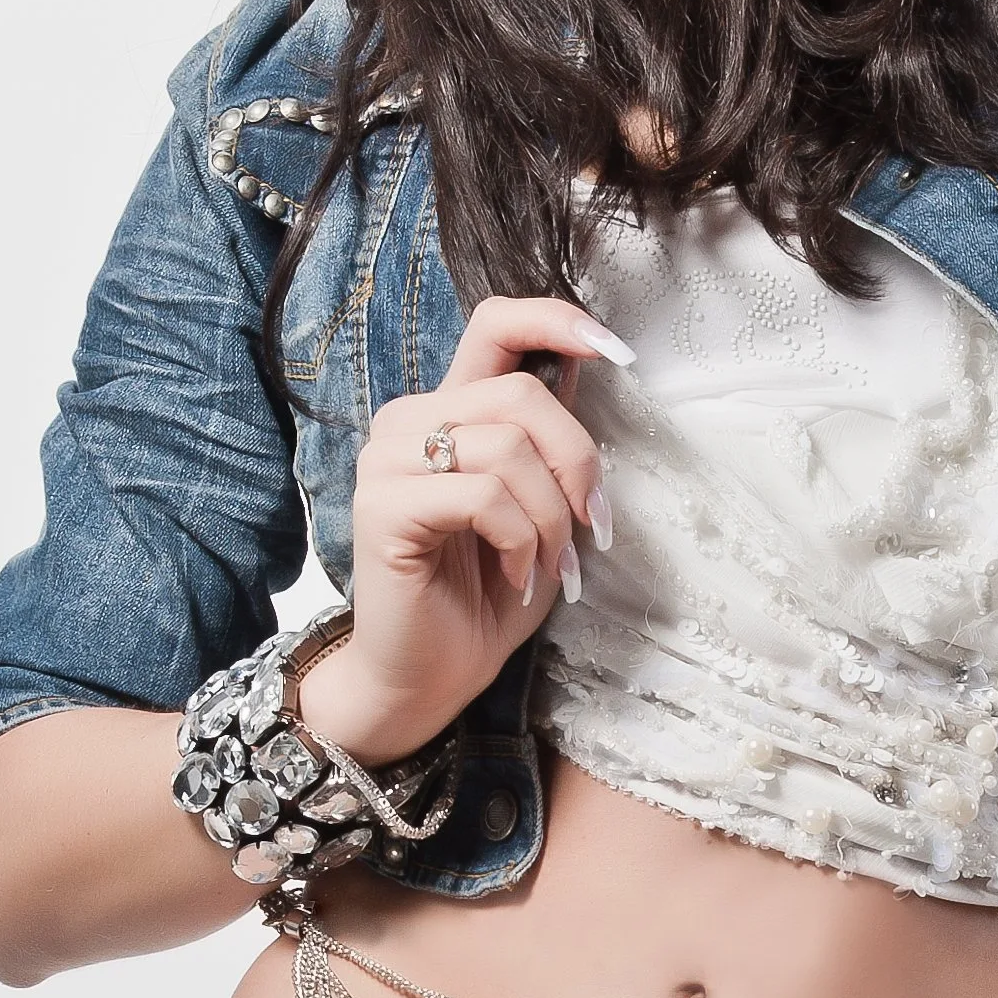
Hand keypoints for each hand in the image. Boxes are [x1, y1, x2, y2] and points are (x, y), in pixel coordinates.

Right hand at [295, 297, 625, 763]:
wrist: (430, 678)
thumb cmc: (484, 597)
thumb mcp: (539, 508)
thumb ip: (548, 440)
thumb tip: (583, 366)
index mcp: (448, 412)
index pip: (494, 325)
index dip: (555, 319)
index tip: (614, 348)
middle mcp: (409, 423)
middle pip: (520, 392)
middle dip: (577, 462)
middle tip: (592, 528)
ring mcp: (388, 462)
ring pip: (508, 446)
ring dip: (550, 518)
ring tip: (547, 566)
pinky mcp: (382, 506)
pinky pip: (482, 496)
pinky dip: (519, 540)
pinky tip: (516, 577)